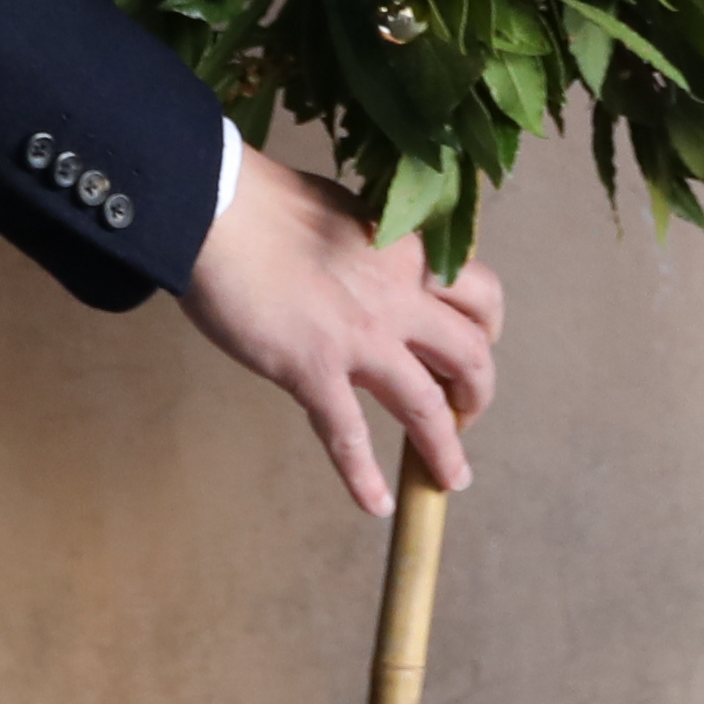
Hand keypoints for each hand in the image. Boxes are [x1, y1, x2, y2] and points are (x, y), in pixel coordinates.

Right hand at [180, 153, 506, 515]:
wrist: (216, 207)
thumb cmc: (267, 200)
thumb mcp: (345, 211)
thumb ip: (373, 246)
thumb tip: (377, 264)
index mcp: (408, 250)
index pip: (480, 295)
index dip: (486, 332)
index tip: (473, 352)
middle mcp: (399, 295)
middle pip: (472, 355)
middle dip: (479, 393)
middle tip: (467, 415)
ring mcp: (360, 337)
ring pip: (426, 404)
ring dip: (445, 447)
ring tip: (450, 478)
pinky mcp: (313, 368)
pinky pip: (349, 436)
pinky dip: (365, 478)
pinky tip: (376, 503)